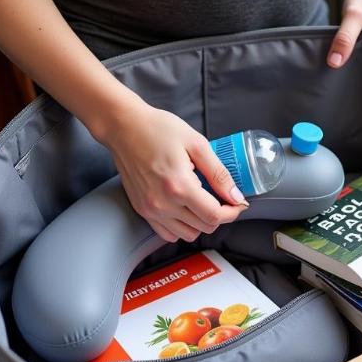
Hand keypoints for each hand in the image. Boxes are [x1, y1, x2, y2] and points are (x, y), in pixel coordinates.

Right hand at [100, 100, 247, 243]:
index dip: (232, 212)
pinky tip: (184, 207)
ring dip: (200, 221)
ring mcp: (150, 210)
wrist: (124, 127)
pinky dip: (182, 225)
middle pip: (204, 226)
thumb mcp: (197, 144)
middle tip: (222, 197)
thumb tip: (236, 196)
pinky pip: (168, 233)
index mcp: (179, 186)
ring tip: (201, 200)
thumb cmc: (158, 129)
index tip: (237, 203)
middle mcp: (163, 203)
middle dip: (219, 214)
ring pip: (188, 234)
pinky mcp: (142, 210)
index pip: (214, 216)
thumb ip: (219, 173)